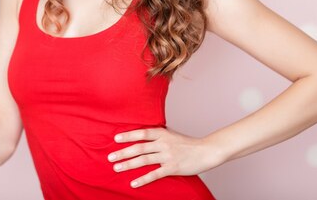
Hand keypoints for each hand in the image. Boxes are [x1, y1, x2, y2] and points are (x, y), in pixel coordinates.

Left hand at [107, 127, 223, 187]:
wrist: (206, 151)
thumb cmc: (186, 143)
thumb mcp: (171, 134)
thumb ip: (157, 135)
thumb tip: (140, 135)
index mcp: (162, 133)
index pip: (141, 133)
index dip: (128, 136)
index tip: (115, 138)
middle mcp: (163, 143)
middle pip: (139, 147)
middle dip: (123, 152)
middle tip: (110, 157)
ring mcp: (168, 156)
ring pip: (144, 160)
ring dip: (128, 164)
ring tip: (117, 168)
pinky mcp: (172, 168)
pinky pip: (154, 174)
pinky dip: (143, 179)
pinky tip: (133, 183)